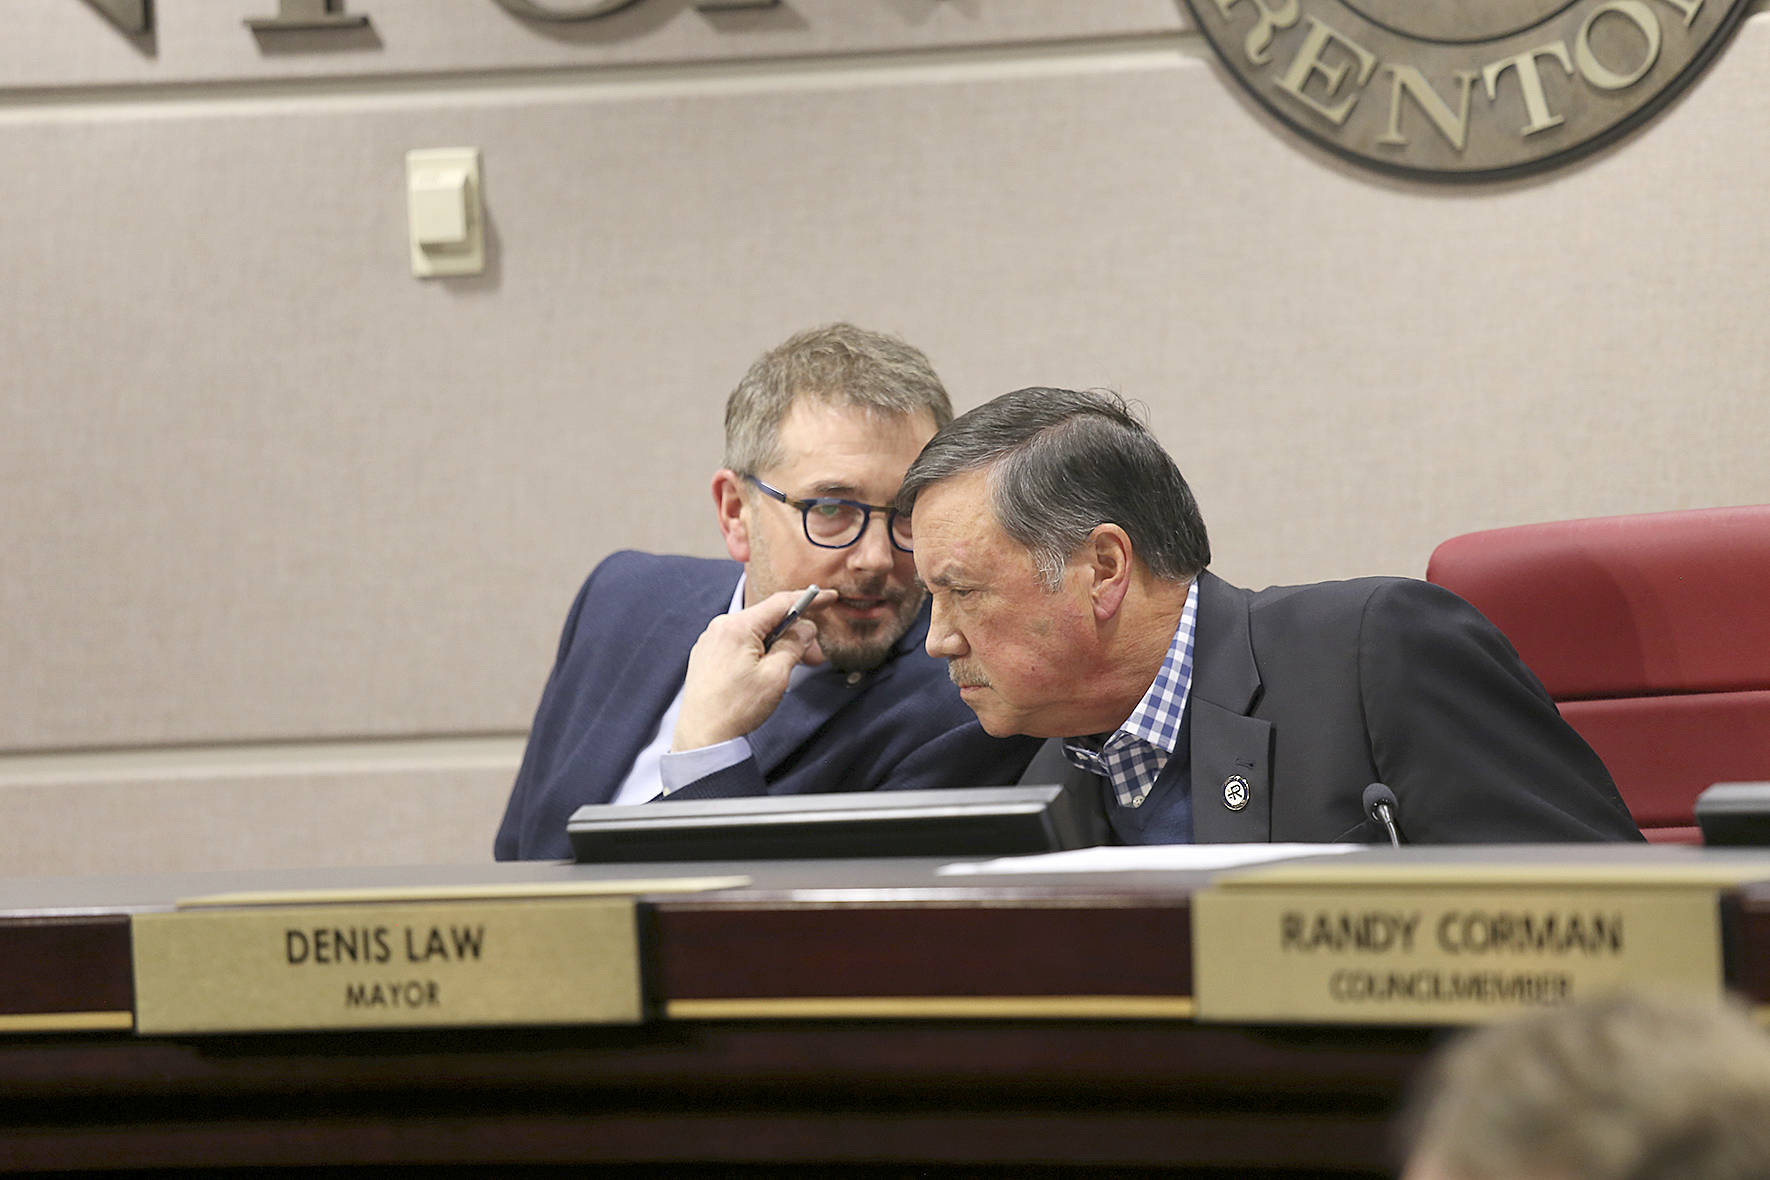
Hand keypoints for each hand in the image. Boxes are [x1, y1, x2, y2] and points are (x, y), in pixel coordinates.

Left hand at [671, 587, 837, 751]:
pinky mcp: (707, 655)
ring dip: (777, 644)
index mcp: (737, 627)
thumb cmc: (737, 708)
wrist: (703, 737)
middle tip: (814, 654)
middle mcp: (720, 627)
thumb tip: (805, 629)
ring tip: (790, 668)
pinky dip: (759, 651)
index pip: (780, 603)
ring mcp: (711, 641)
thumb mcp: (776, 676)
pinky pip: (739, 643)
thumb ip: (794, 645)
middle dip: (794, 632)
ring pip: (754, 633)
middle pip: (767, 619)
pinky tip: (767, 670)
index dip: (809, 599)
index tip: (829, 598)